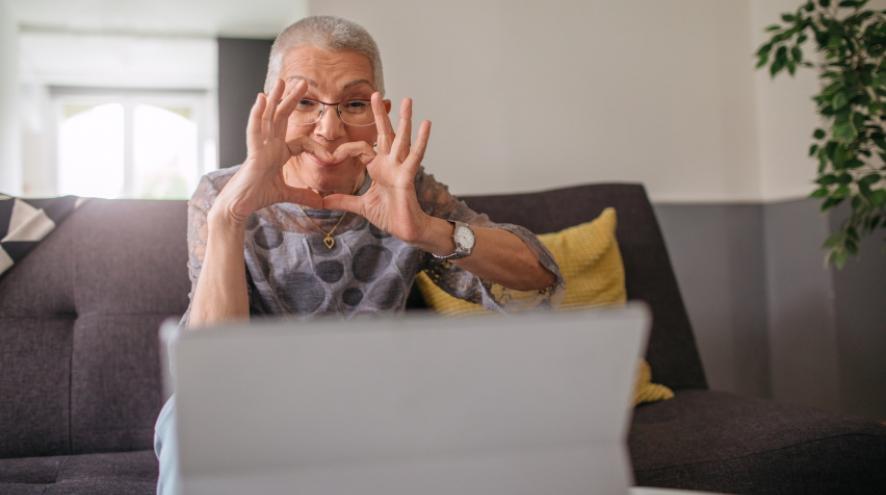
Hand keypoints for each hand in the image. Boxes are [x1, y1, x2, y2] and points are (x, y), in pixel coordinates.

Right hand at [210, 79, 325, 225]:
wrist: (240, 206)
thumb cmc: (257, 197)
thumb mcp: (286, 194)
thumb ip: (303, 196)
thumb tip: (320, 202)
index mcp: (277, 154)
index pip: (300, 142)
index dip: (317, 148)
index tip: (331, 158)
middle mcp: (268, 146)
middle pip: (281, 118)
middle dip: (291, 100)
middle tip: (303, 83)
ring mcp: (259, 147)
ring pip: (267, 117)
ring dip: (274, 99)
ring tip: (281, 81)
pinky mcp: (252, 153)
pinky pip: (254, 130)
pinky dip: (257, 114)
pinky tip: (261, 98)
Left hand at [323, 94, 432, 243]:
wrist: (406, 230)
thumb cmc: (389, 216)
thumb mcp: (360, 206)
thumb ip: (343, 200)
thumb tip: (322, 201)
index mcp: (378, 168)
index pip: (360, 148)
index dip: (344, 150)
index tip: (330, 156)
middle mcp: (390, 164)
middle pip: (384, 133)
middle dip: (379, 114)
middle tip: (375, 93)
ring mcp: (400, 168)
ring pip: (401, 139)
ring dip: (404, 119)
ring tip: (407, 100)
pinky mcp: (408, 176)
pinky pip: (416, 155)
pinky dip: (421, 140)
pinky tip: (426, 123)